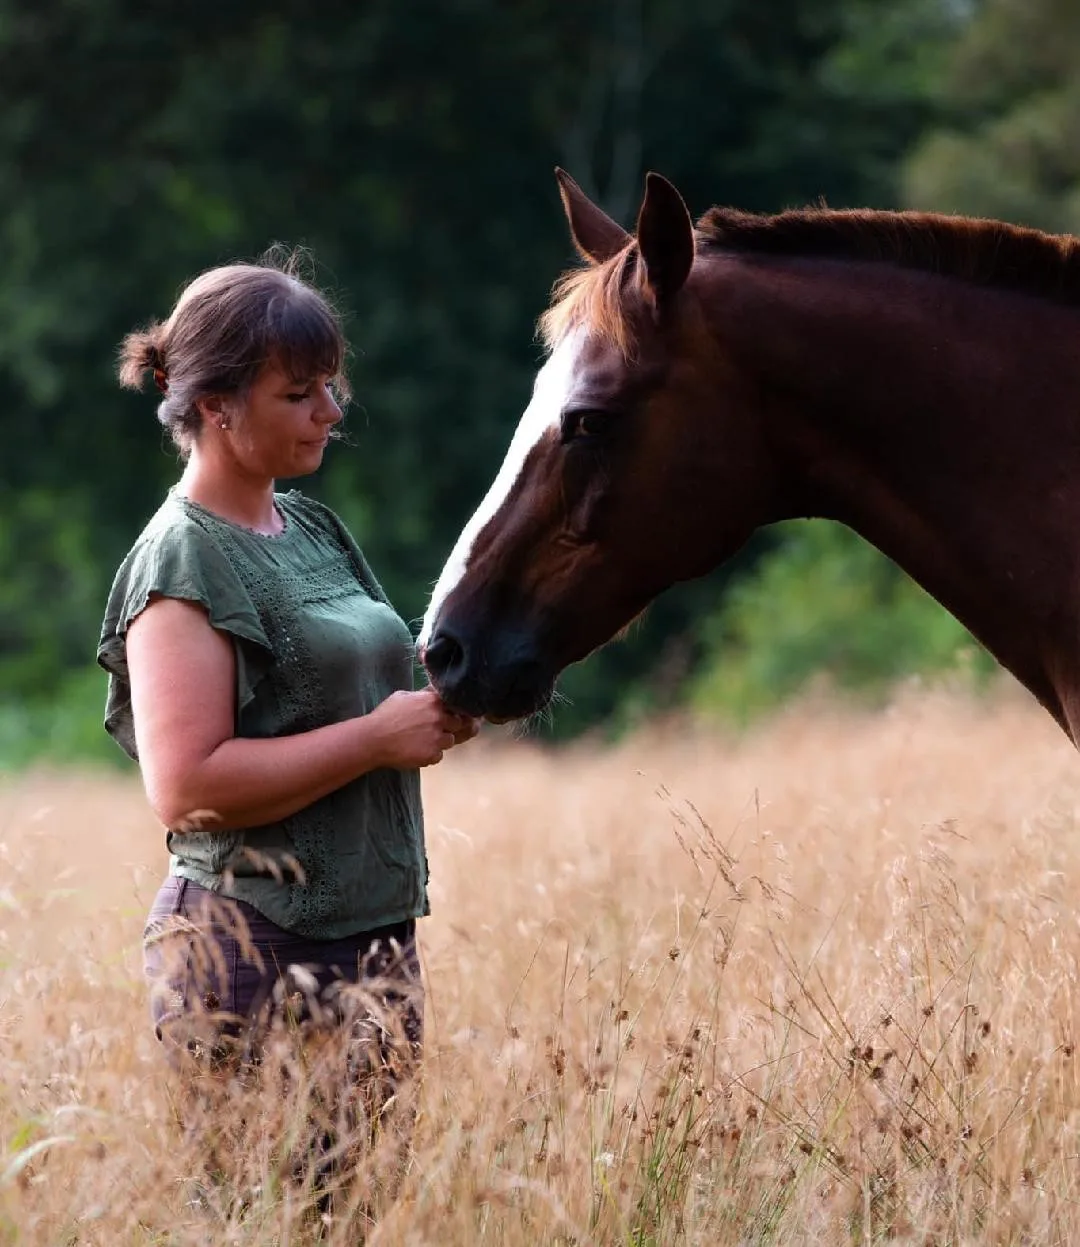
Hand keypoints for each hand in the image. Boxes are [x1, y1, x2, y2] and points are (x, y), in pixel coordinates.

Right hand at [366, 687, 480, 768]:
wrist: (374, 739)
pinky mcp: (432, 755)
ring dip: (440, 741)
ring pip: (450, 741)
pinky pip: (439, 756)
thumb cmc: (386, 715)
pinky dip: (431, 755)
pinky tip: (417, 751)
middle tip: (433, 729)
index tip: (447, 714)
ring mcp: (437, 738)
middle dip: (449, 726)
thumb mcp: (404, 696)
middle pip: (458, 723)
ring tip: (423, 741)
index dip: (451, 711)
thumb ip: (423, 694)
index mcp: (433, 701)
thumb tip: (433, 692)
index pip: (455, 705)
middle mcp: (439, 718)